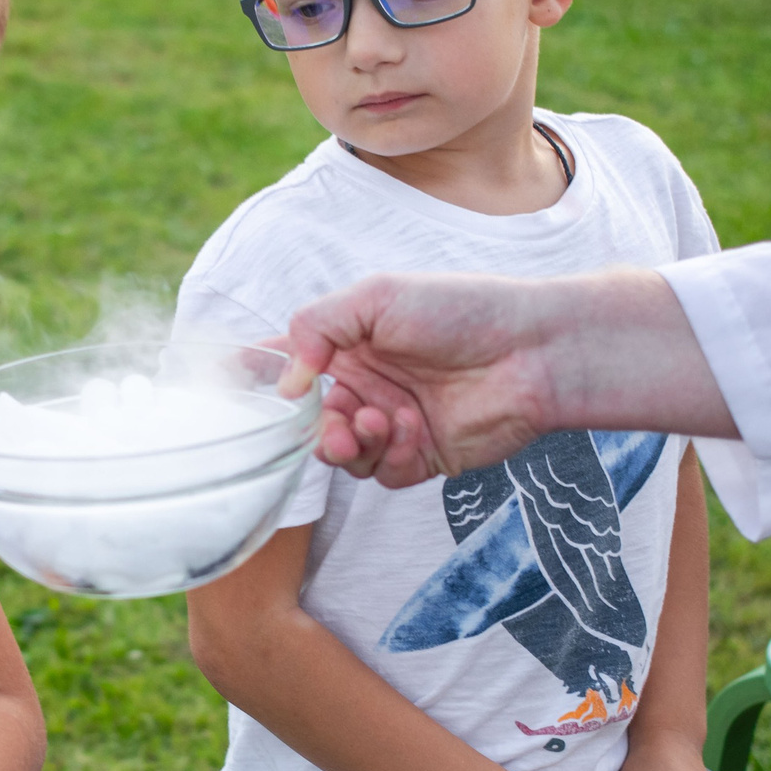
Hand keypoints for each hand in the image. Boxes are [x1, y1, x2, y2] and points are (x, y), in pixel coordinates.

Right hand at [279, 267, 733, 485]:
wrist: (531, 352)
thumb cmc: (461, 311)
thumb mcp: (377, 296)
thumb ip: (317, 327)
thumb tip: (288, 383)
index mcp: (351, 344)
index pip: (293, 362)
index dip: (266, 376)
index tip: (239, 383)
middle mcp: (368, 385)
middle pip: (314, 423)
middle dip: (319, 428)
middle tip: (341, 424)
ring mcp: (394, 423)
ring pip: (345, 455)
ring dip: (353, 445)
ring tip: (381, 422)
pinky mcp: (422, 456)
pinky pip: (384, 473)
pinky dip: (390, 457)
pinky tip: (413, 430)